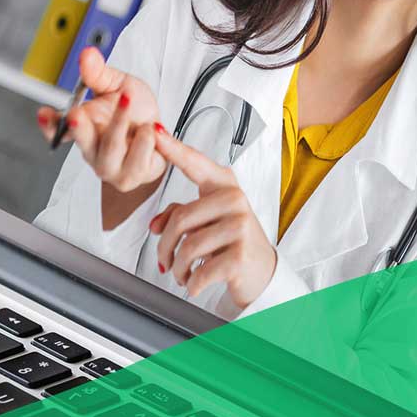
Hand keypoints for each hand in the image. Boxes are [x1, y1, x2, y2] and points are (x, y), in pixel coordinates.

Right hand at [34, 47, 165, 194]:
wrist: (160, 135)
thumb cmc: (136, 112)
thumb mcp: (119, 85)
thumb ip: (100, 73)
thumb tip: (87, 55)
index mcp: (83, 128)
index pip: (58, 130)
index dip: (48, 124)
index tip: (44, 113)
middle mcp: (92, 150)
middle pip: (81, 142)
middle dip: (78, 128)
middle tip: (76, 114)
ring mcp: (110, 166)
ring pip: (110, 149)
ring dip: (119, 124)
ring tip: (129, 101)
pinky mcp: (131, 175)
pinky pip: (137, 160)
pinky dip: (145, 141)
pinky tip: (149, 129)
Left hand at [145, 127, 277, 309]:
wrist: (262, 273)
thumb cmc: (231, 242)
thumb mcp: (207, 223)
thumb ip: (179, 216)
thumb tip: (155, 226)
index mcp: (224, 186)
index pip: (195, 164)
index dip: (173, 148)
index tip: (155, 133)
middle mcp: (234, 201)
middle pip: (180, 219)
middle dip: (165, 247)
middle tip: (165, 261)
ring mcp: (240, 227)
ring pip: (188, 247)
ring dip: (177, 268)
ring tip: (180, 274)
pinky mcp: (241, 255)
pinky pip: (201, 270)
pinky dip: (191, 283)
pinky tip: (194, 284)